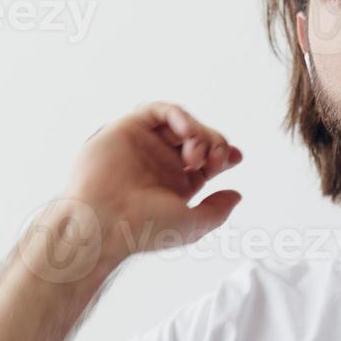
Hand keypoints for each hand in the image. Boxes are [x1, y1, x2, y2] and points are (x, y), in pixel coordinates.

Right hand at [62, 101, 244, 262]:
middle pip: (198, 139)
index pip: (206, 160)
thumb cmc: (144, 229)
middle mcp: (159, 164)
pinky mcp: (127, 129)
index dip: (224, 154)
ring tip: (196, 153)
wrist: (104, 221)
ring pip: (180, 124)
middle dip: (214, 144)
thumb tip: (236, 194)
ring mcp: (143, 146)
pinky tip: (187, 132)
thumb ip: (217, 210)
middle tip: (214, 161)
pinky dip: (178, 115)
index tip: (235, 158)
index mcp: (174, 185)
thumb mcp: (193, 225)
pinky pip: (158, 111)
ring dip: (198, 132)